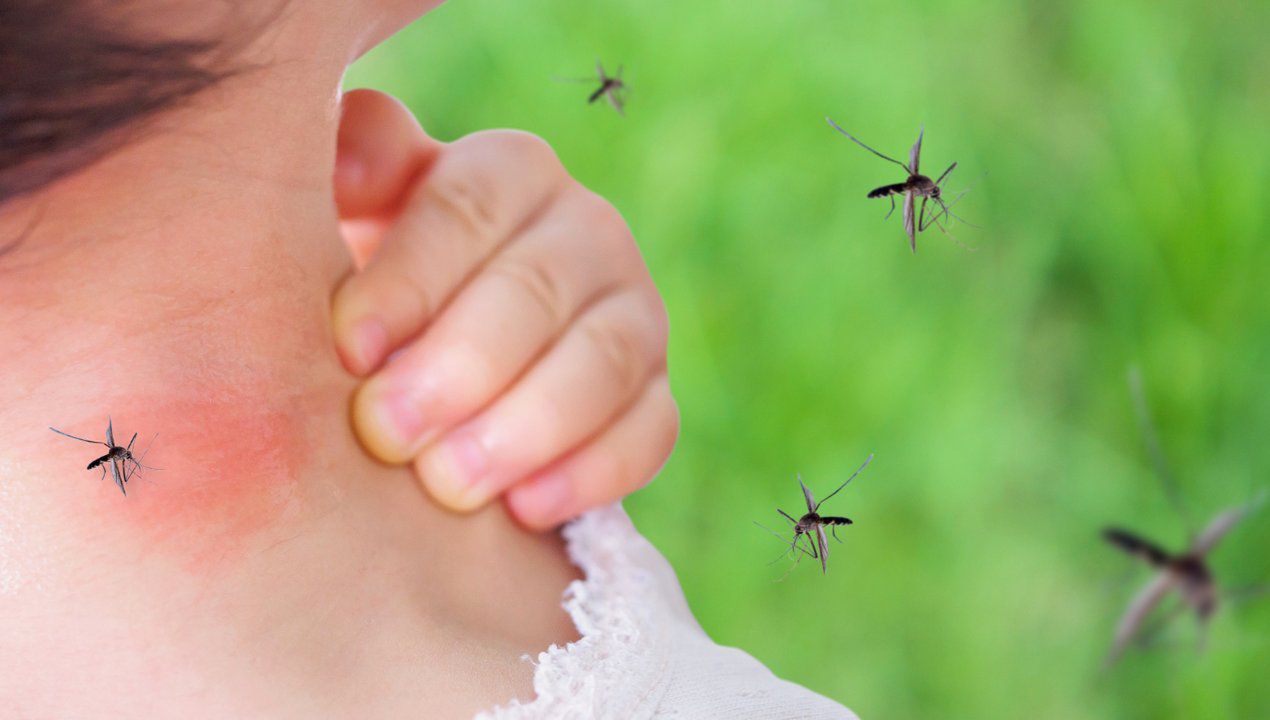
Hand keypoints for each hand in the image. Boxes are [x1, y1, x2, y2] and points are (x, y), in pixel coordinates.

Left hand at [331, 90, 677, 529]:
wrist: (443, 362)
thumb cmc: (385, 287)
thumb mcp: (355, 216)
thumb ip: (353, 171)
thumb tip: (349, 149)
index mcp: (508, 173)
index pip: (466, 209)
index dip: (409, 280)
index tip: (349, 349)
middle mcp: (587, 231)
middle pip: (536, 290)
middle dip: (460, 367)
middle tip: (385, 433)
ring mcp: (634, 314)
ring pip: (603, 361)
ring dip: (525, 427)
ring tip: (448, 486)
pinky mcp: (654, 395)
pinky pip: (648, 431)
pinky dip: (591, 473)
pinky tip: (525, 510)